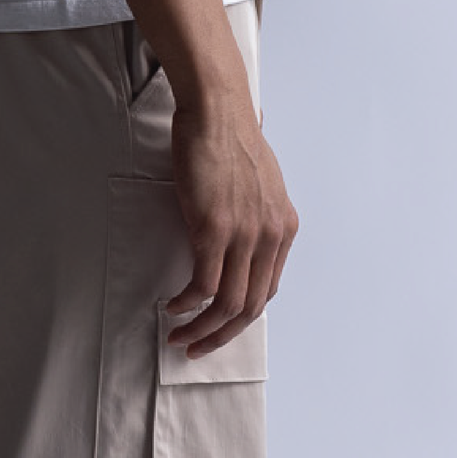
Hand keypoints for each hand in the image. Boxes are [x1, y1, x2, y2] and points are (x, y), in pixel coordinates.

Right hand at [164, 92, 299, 359]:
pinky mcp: (214, 229)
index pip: (268, 290)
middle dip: (222, 335)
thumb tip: (240, 231)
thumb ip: (257, 213)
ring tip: (179, 336)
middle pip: (251, 306)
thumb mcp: (260, 182)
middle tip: (196, 347)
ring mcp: (244, 234)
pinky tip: (172, 306)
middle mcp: (270, 236)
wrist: (217, 111)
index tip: (219, 328)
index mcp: (284, 227)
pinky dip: (187, 304)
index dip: (242, 318)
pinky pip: (204, 285)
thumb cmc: (231, 138)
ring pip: (228, 304)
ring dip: (201, 328)